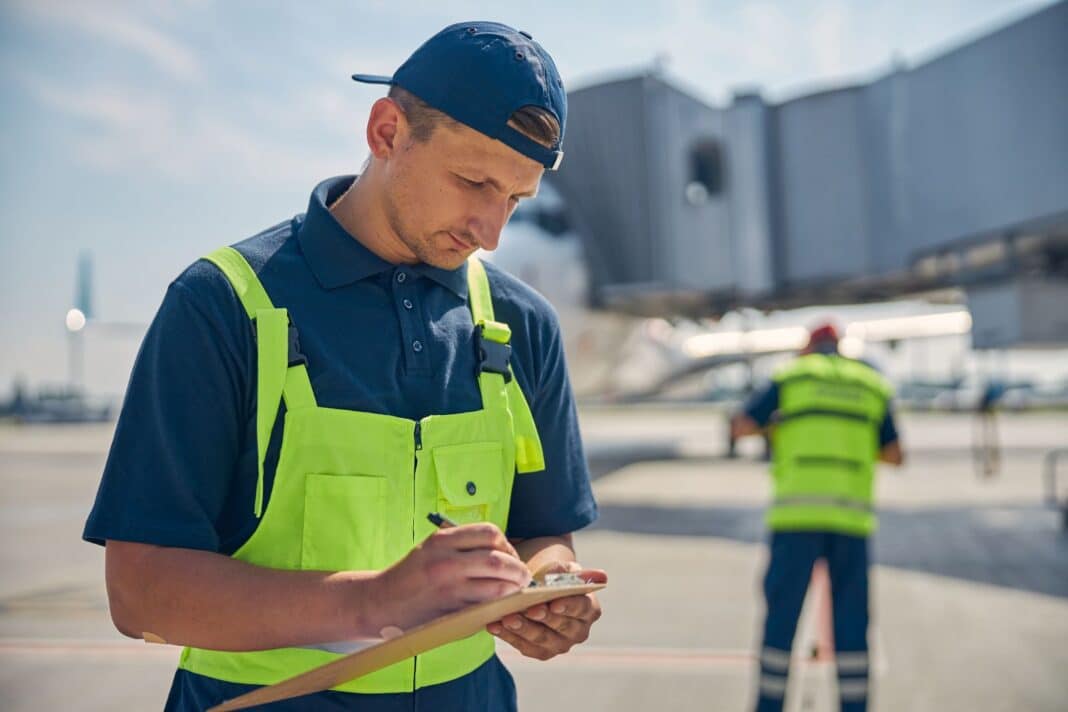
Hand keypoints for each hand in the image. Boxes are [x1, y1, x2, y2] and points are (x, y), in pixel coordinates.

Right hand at [373, 523, 530, 631]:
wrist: (381, 602)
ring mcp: (449, 589)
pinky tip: (500, 605)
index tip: (510, 554)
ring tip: (515, 591)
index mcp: (443, 540)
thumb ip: (462, 545)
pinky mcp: (451, 612)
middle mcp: (446, 562)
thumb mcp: (431, 548)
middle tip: (523, 576)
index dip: (507, 544)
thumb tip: (503, 550)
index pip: (490, 533)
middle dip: (518, 569)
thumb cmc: (411, 574)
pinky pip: (485, 607)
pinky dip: (498, 606)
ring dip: (513, 590)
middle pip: (499, 560)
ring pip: (497, 587)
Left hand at [487, 561, 605, 660]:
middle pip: (561, 626)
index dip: (568, 606)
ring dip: (523, 629)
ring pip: (541, 639)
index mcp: (589, 609)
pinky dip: (508, 636)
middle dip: (543, 618)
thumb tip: (567, 573)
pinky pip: (524, 646)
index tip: (554, 603)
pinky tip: (494, 625)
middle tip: (528, 609)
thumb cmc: (554, 577)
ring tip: (507, 618)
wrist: (541, 590)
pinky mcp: (541, 652)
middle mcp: (578, 631)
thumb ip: (565, 570)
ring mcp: (560, 645)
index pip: (581, 608)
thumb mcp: (562, 568)